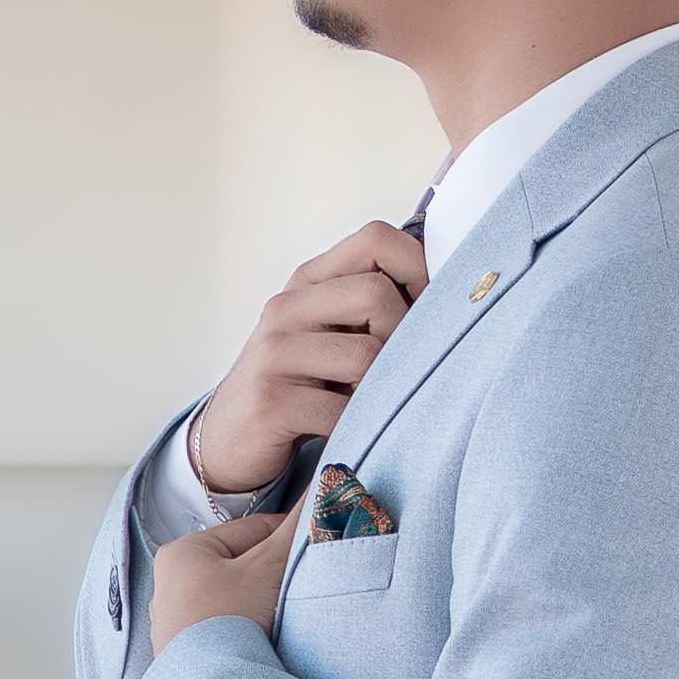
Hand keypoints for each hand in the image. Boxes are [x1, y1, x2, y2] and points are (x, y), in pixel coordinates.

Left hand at [150, 490, 302, 650]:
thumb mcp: (268, 568)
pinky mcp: (186, 656)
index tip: (317, 547)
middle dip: (274, 574)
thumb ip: (296, 528)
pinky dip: (249, 630)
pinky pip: (227, 629)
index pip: (251, 530)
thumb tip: (327, 484)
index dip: (289, 538)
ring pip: (236, 599)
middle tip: (302, 587)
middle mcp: (169, 585)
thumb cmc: (231, 620)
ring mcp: (175, 624)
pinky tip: (266, 642)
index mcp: (182, 552)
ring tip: (283, 618)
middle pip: (243, 566)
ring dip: (263, 605)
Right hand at [181, 219, 425, 491]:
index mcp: (307, 282)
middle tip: (397, 370)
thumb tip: (450, 289)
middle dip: (403, 338)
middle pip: (377, 295)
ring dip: (382, 387)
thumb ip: (369, 305)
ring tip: (369, 402)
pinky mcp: (270, 402)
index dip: (418, 267)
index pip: (376, 238)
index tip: (428, 308)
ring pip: (367, 356)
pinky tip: (351, 428)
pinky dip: (360, 424)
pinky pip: (344, 410)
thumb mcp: (326, 332)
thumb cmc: (297, 384)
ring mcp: (273, 354)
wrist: (228, 440)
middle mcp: (285, 308)